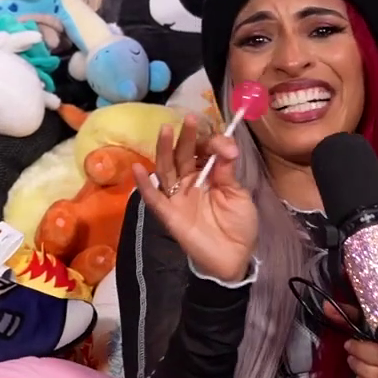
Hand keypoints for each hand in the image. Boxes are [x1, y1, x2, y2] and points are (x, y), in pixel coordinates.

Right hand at [130, 113, 258, 282]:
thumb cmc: (238, 225)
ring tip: (165, 130)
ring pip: (167, 169)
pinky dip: (144, 184)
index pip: (203, 151)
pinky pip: (154, 197)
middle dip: (187, 137)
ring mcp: (177, 196)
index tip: (222, 143)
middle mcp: (190, 181)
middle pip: (184, 155)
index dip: (210, 142)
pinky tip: (138, 168)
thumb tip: (226, 146)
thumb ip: (228, 171)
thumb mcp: (238, 195)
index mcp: (208, 175)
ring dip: (165, 150)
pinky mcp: (168, 213)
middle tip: (190, 120)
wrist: (234, 258)